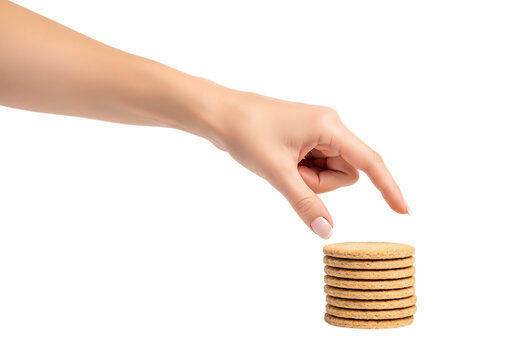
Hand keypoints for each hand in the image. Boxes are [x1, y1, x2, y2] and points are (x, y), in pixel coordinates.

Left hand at [215, 90, 408, 238]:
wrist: (219, 114)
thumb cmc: (246, 133)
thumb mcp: (277, 173)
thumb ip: (305, 203)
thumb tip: (327, 232)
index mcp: (329, 126)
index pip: (369, 161)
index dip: (387, 187)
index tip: (404, 211)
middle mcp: (329, 126)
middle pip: (346, 173)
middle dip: (320, 183)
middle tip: (289, 172)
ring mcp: (318, 132)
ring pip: (330, 172)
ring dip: (308, 179)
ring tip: (282, 165)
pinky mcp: (307, 139)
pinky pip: (316, 166)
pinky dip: (301, 173)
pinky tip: (281, 161)